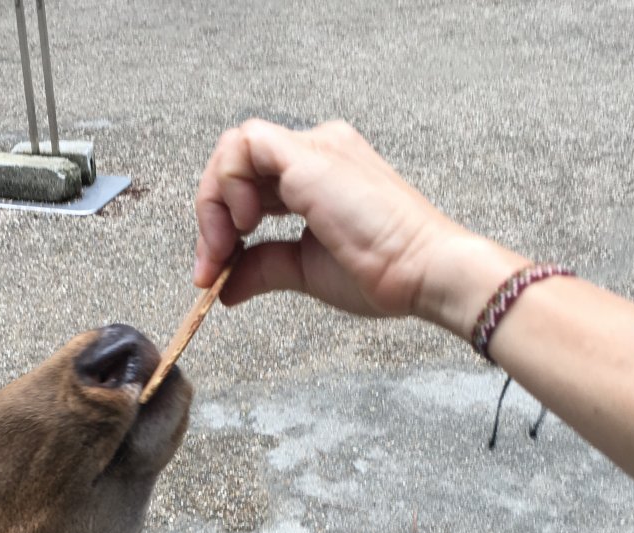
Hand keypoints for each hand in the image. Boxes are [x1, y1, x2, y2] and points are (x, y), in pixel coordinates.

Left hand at [194, 119, 470, 319]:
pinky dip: (230, 184)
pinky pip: (246, 144)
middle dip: (210, 218)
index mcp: (317, 175)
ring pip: (234, 149)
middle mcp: (315, 152)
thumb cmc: (383, 271)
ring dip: (215, 201)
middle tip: (211, 267)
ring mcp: (315, 148)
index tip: (216, 273)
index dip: (222, 226)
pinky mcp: (310, 155)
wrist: (423, 271)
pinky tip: (246, 224)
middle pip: (236, 165)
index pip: (249, 184)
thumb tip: (223, 286)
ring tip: (229, 246)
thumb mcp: (304, 271)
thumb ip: (261, 268)